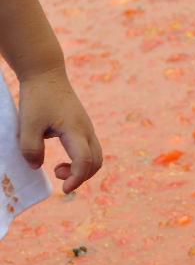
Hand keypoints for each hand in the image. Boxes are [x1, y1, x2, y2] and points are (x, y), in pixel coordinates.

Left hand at [17, 66, 102, 192]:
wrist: (47, 75)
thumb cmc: (37, 98)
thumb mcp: (27, 125)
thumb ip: (30, 148)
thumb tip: (37, 166)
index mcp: (75, 130)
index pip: (85, 161)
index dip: (76, 178)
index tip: (63, 189)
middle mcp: (87, 130)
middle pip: (97, 161)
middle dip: (81, 176)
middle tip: (57, 175)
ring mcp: (87, 128)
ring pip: (96, 156)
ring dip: (82, 168)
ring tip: (58, 167)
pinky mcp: (83, 126)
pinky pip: (90, 149)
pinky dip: (80, 160)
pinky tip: (62, 156)